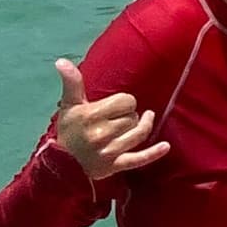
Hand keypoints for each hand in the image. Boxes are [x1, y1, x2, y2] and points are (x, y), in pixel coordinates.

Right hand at [49, 58, 172, 185]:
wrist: (60, 164)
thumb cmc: (68, 130)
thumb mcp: (69, 105)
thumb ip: (72, 82)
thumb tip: (61, 61)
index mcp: (91, 116)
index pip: (126, 102)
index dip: (125, 102)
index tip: (116, 106)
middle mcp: (101, 134)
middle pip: (133, 118)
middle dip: (130, 116)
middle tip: (119, 118)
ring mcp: (109, 152)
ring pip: (138, 134)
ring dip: (143, 127)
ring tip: (144, 120)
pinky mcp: (115, 166)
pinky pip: (139, 159)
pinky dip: (154, 153)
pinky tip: (166, 146)